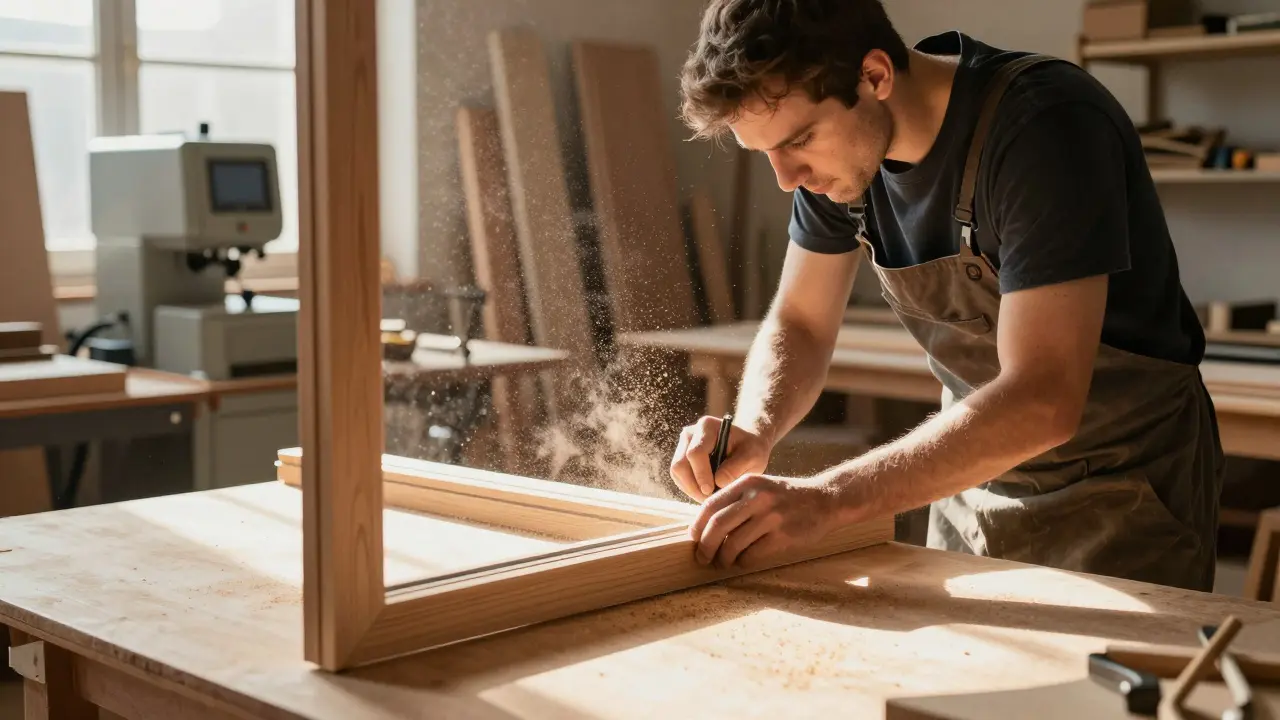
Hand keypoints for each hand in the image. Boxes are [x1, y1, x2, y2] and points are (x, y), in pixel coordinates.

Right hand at [670, 416, 770, 501]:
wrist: (746, 446)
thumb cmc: (751, 449)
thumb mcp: (753, 456)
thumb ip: (736, 467)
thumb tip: (717, 483)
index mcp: (707, 426)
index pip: (695, 453)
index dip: (701, 474)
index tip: (710, 491)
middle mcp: (690, 434)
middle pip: (680, 464)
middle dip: (693, 486)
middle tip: (710, 499)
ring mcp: (683, 446)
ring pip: (677, 473)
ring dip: (691, 489)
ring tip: (710, 497)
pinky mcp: (682, 458)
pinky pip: (679, 477)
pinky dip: (690, 488)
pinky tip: (706, 492)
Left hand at [690, 473, 840, 569]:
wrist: (824, 500)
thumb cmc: (785, 497)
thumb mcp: (759, 487)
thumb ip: (735, 501)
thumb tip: (704, 527)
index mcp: (747, 484)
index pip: (711, 505)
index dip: (698, 525)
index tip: (694, 539)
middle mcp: (757, 498)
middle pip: (718, 525)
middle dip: (705, 546)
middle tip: (701, 558)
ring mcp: (771, 517)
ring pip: (734, 544)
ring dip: (723, 558)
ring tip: (722, 563)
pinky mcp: (783, 536)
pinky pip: (752, 555)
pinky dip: (742, 562)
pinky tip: (742, 562)